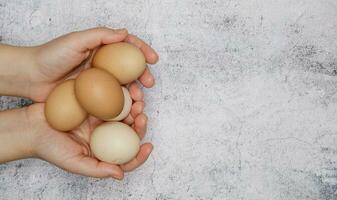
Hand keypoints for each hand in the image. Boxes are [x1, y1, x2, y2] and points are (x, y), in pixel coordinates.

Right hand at [27, 83, 150, 178]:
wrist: (31, 127)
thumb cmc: (50, 148)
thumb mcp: (74, 163)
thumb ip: (97, 169)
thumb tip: (120, 174)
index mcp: (102, 152)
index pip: (126, 156)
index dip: (140, 154)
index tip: (148, 147)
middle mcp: (104, 136)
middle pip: (129, 133)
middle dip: (140, 125)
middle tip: (142, 117)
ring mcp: (99, 119)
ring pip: (123, 115)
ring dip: (134, 109)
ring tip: (138, 103)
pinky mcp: (93, 103)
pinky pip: (111, 100)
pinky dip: (120, 97)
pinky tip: (125, 93)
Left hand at [30, 27, 158, 101]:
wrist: (31, 77)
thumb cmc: (50, 56)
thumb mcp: (75, 40)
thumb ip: (100, 36)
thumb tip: (124, 33)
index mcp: (101, 48)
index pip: (127, 46)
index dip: (142, 51)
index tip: (153, 59)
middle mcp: (103, 64)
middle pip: (129, 67)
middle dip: (143, 74)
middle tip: (150, 83)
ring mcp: (99, 81)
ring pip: (123, 85)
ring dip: (135, 91)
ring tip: (139, 99)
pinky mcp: (93, 96)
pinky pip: (112, 99)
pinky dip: (123, 103)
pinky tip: (127, 108)